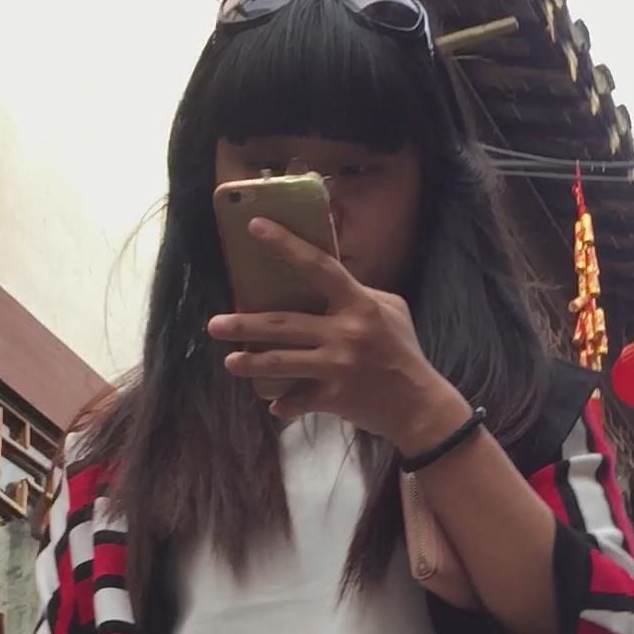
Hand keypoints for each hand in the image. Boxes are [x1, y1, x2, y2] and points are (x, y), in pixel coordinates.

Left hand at [208, 218, 468, 448]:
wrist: (419, 406)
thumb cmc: (403, 352)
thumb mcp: (391, 311)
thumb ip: (359, 294)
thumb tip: (327, 279)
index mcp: (359, 305)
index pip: (319, 266)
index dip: (286, 245)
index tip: (255, 227)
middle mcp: (345, 334)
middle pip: (282, 324)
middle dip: (244, 324)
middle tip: (214, 324)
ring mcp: (337, 367)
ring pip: (280, 362)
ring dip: (250, 364)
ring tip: (230, 362)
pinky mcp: (333, 398)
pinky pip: (299, 401)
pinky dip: (285, 405)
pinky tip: (275, 405)